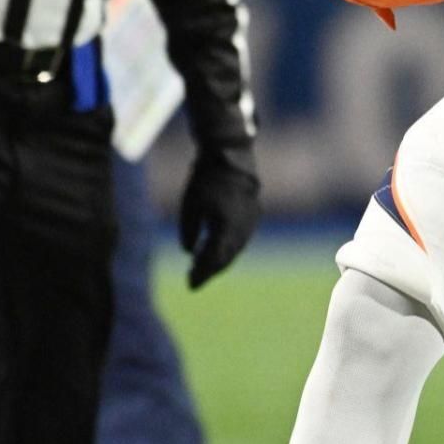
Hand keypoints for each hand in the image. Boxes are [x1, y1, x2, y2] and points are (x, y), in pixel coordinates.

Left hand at [180, 143, 260, 289]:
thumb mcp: (189, 206)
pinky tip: (215, 248)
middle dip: (210, 271)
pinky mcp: (254, 215)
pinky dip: (228, 247)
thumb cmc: (205, 180)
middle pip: (226, 258)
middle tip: (193, 280)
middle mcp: (241, 228)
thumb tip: (189, 252)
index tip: (190, 285)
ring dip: (219, 260)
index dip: (202, 274)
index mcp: (225, 226)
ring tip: (201, 265)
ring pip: (235, 250)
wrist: (231, 158)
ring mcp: (250, 222)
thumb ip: (189, 232)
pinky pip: (241, 239)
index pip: (213, 259)